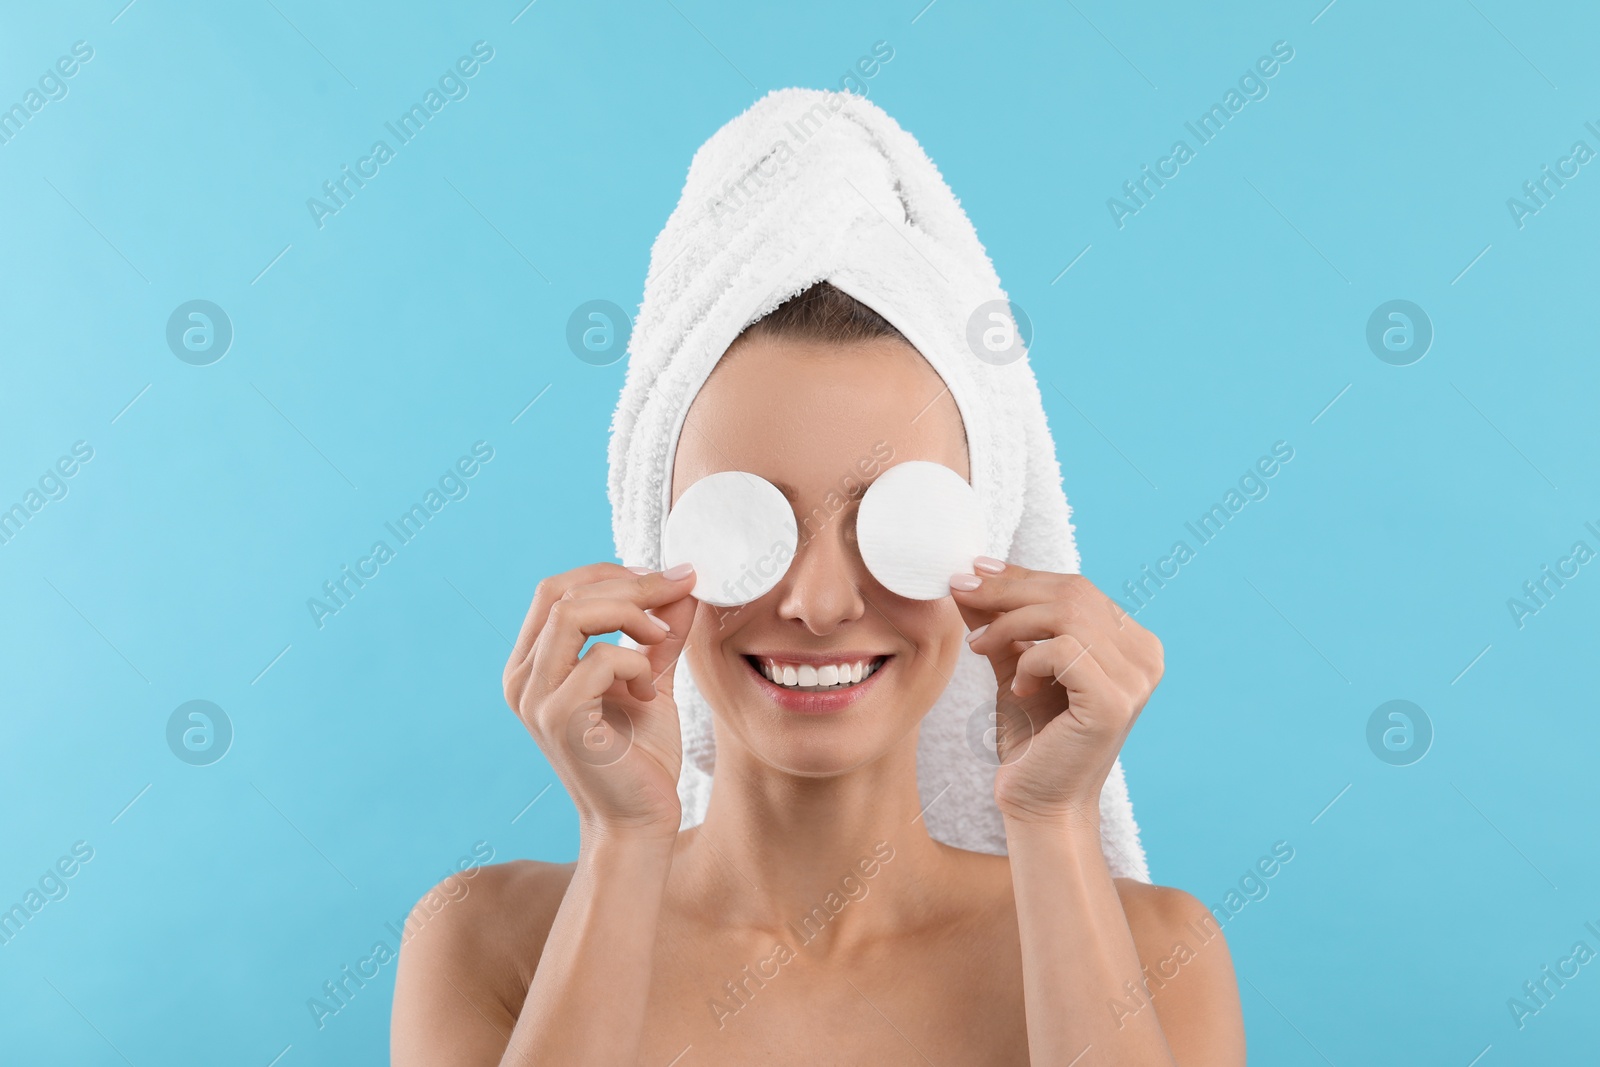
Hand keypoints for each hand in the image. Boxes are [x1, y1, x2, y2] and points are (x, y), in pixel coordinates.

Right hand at [503, 562, 697, 841]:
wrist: (639, 822)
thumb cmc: (640, 755)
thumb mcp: (650, 677)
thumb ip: (658, 632)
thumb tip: (682, 582)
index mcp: (533, 663)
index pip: (557, 589)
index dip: (610, 573)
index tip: (664, 578)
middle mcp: (522, 677)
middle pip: (563, 592)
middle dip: (629, 584)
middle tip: (678, 590)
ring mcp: (534, 698)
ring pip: (572, 614)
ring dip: (630, 614)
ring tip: (661, 639)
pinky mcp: (558, 718)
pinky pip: (598, 659)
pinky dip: (635, 662)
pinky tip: (648, 690)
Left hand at [952, 559, 1162, 828]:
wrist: (1040, 803)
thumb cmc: (1032, 736)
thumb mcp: (1014, 665)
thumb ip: (1001, 621)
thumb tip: (969, 574)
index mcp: (1133, 643)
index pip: (1076, 588)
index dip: (1022, 575)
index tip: (974, 570)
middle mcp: (1145, 656)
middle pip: (1072, 593)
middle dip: (1008, 588)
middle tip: (960, 590)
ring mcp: (1137, 679)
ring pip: (1066, 615)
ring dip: (1009, 623)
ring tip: (978, 646)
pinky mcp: (1115, 701)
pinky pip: (1063, 650)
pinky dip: (1029, 660)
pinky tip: (1017, 687)